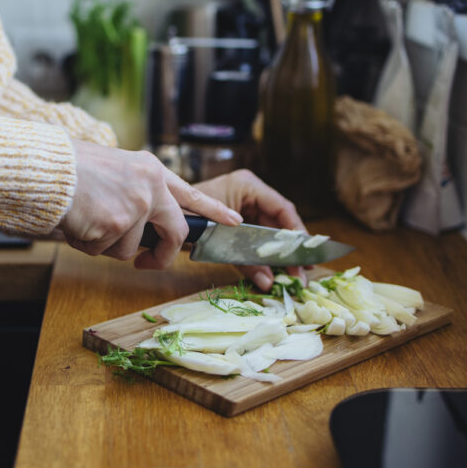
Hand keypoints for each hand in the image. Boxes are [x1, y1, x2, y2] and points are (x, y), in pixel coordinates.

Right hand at [59, 140, 242, 268]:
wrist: (46, 169)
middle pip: (174, 232)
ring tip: (86, 217)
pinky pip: (105, 251)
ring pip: (130, 248)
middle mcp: (150, 187)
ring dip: (106, 243)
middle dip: (163, 255)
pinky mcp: (118, 226)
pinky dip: (87, 244)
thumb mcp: (116, 168)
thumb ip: (137, 190)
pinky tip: (77, 222)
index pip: (190, 194)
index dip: (213, 211)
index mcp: (150, 169)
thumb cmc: (71, 169)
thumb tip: (145, 224)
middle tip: (149, 263)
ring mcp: (136, 207)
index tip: (233, 221)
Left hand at [193, 169, 305, 290]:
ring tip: (295, 276)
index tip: (305, 254)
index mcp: (247, 185)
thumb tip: (269, 282)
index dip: (296, 233)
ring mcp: (245, 206)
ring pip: (270, 232)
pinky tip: (276, 271)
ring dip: (280, 255)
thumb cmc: (186, 218)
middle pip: (280, 222)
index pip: (282, 208)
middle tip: (304, 272)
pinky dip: (264, 255)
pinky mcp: (239, 221)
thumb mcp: (218, 240)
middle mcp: (251, 193)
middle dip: (290, 249)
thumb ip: (245, 261)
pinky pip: (257, 238)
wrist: (161, 219)